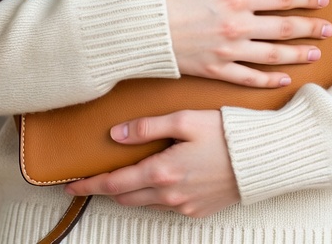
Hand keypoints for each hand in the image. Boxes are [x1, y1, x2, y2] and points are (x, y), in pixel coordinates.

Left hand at [65, 110, 238, 217]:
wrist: (261, 158)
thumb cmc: (225, 133)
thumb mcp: (184, 120)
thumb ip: (147, 127)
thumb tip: (116, 135)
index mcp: (162, 172)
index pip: (114, 183)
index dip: (89, 185)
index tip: (70, 186)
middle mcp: (170, 195)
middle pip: (125, 197)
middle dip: (105, 190)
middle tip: (89, 182)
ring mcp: (184, 206)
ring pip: (144, 203)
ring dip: (129, 193)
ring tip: (119, 179)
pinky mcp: (198, 210)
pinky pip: (166, 206)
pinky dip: (153, 196)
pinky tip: (155, 181)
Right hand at [163, 0, 331, 86]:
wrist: (136, 26)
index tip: (322, 0)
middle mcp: (237, 26)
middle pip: (284, 28)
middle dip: (310, 28)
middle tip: (329, 29)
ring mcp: (227, 51)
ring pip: (272, 55)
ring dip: (297, 54)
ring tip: (315, 53)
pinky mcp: (214, 70)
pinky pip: (248, 78)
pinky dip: (269, 80)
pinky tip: (283, 79)